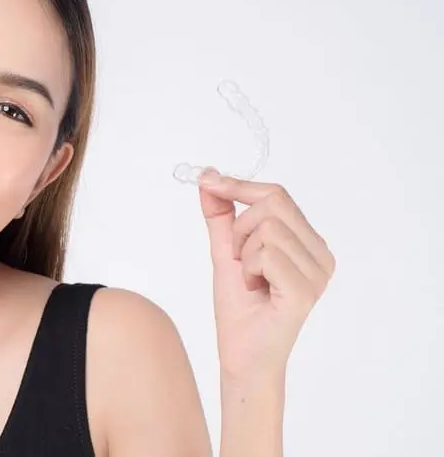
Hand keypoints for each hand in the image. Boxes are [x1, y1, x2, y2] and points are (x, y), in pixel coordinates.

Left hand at [197, 168, 335, 381]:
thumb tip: (208, 176)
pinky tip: (255, 290)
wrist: (242, 353)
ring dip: (243, 254)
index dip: (239, 185)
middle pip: (272, 203)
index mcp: (309, 242)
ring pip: (266, 228)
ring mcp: (318, 272)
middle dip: (240, 227)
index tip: (208, 180)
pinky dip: (248, 269)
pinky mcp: (306, 289)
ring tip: (251, 281)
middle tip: (240, 260)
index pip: (277, 195)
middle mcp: (321, 254)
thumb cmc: (239, 307)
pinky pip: (265, 253)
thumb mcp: (225, 250)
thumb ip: (220, 214)